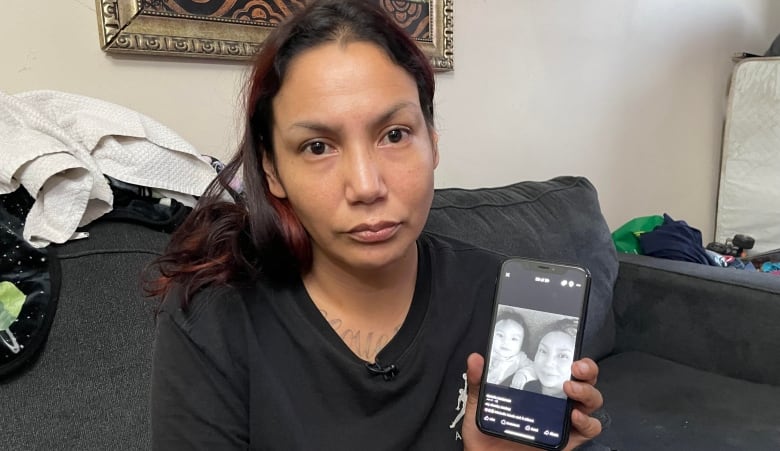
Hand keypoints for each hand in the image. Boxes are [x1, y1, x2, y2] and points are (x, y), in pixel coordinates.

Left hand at [461, 353, 602, 450]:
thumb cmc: (487, 433)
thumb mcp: (479, 403)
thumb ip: (478, 381)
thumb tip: (475, 359)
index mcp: (539, 388)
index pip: (562, 367)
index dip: (571, 355)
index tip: (568, 349)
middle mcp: (556, 402)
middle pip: (585, 380)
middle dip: (587, 369)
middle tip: (575, 366)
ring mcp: (564, 420)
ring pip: (591, 401)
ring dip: (587, 391)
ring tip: (570, 388)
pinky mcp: (568, 440)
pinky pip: (589, 430)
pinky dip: (588, 421)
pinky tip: (574, 415)